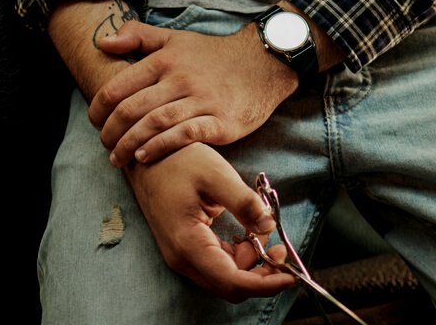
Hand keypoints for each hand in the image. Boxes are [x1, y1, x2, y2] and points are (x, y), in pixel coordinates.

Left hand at [89, 20, 295, 166]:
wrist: (261, 63)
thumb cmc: (212, 55)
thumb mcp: (175, 38)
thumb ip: (138, 36)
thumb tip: (102, 43)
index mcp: (166, 58)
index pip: (121, 84)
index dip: (100, 106)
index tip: (93, 120)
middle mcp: (180, 78)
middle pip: (133, 108)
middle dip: (111, 130)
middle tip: (104, 144)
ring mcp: (201, 100)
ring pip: (155, 124)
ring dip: (130, 144)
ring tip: (117, 158)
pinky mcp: (220, 121)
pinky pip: (185, 135)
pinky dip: (161, 147)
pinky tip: (145, 157)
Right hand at [125, 142, 296, 302]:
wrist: (146, 153)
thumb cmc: (177, 159)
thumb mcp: (216, 173)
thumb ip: (244, 202)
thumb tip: (269, 227)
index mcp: (188, 244)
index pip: (231, 282)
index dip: (263, 284)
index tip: (289, 277)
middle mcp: (182, 258)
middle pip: (229, 284)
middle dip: (260, 274)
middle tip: (281, 250)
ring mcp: (181, 254)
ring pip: (224, 274)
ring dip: (250, 263)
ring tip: (265, 233)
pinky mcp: (185, 246)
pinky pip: (216, 261)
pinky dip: (237, 254)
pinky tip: (248, 233)